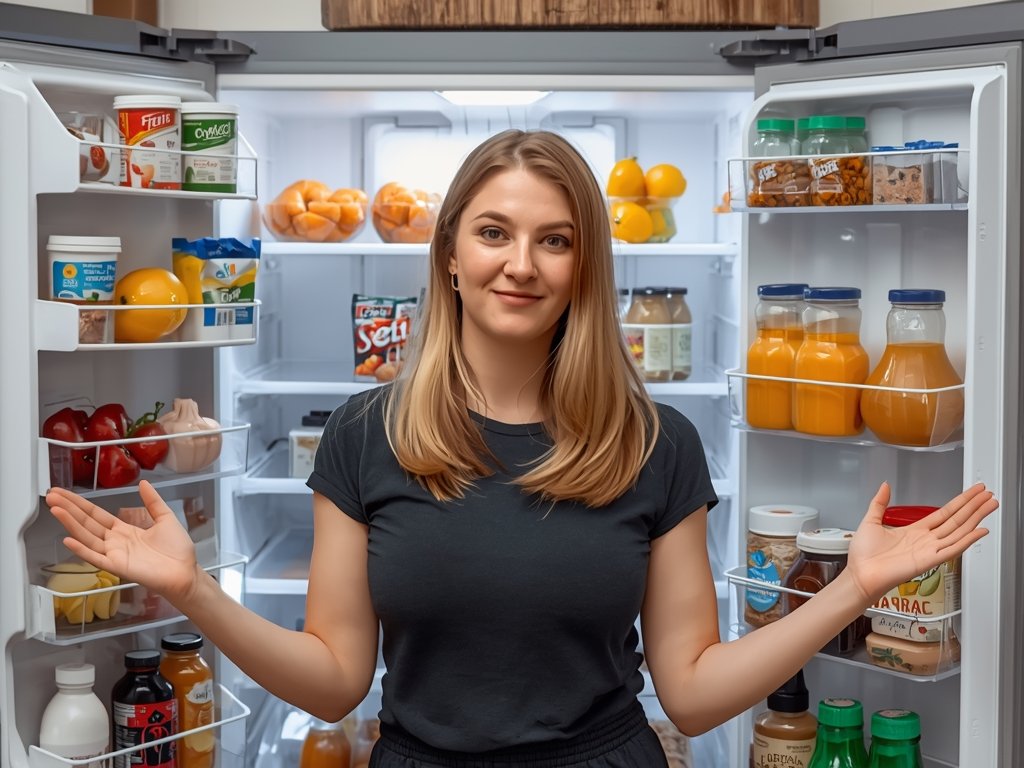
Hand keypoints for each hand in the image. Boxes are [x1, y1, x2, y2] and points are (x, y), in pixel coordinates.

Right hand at [46, 480, 199, 604]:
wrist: (185, 571)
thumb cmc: (177, 549)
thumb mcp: (165, 518)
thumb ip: (152, 501)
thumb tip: (143, 483)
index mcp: (124, 530)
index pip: (96, 514)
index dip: (80, 504)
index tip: (64, 494)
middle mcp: (115, 542)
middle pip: (87, 522)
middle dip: (69, 509)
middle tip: (51, 495)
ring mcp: (114, 554)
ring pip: (87, 536)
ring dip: (70, 523)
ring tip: (56, 509)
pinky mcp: (117, 566)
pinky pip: (95, 557)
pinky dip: (81, 549)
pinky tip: (68, 539)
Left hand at [845, 481, 996, 603]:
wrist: (860, 574)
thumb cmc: (864, 555)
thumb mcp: (871, 521)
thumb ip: (880, 502)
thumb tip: (885, 485)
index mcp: (914, 531)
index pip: (944, 513)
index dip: (959, 502)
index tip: (972, 493)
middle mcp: (926, 540)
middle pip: (956, 520)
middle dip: (973, 506)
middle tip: (988, 494)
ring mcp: (929, 550)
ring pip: (959, 531)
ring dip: (976, 517)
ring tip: (990, 505)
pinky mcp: (929, 561)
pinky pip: (953, 549)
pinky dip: (968, 540)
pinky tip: (980, 530)